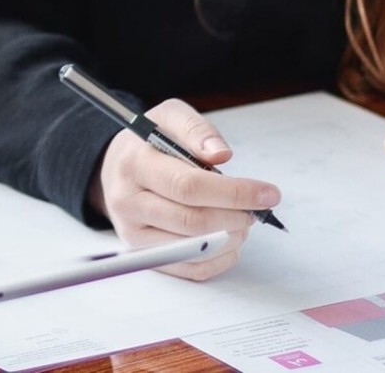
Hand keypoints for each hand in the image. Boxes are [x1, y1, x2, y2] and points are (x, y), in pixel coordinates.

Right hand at [91, 99, 280, 280]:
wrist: (117, 166)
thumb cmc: (149, 141)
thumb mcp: (170, 116)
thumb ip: (197, 130)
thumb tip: (222, 155)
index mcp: (135, 164)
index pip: (188, 186)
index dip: (233, 193)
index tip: (267, 193)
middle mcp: (128, 202)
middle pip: (192, 221)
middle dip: (236, 217)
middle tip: (257, 208)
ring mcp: (132, 233)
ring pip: (192, 248)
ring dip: (230, 238)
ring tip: (244, 220)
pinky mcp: (143, 254)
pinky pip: (187, 269)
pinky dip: (219, 258)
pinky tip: (230, 239)